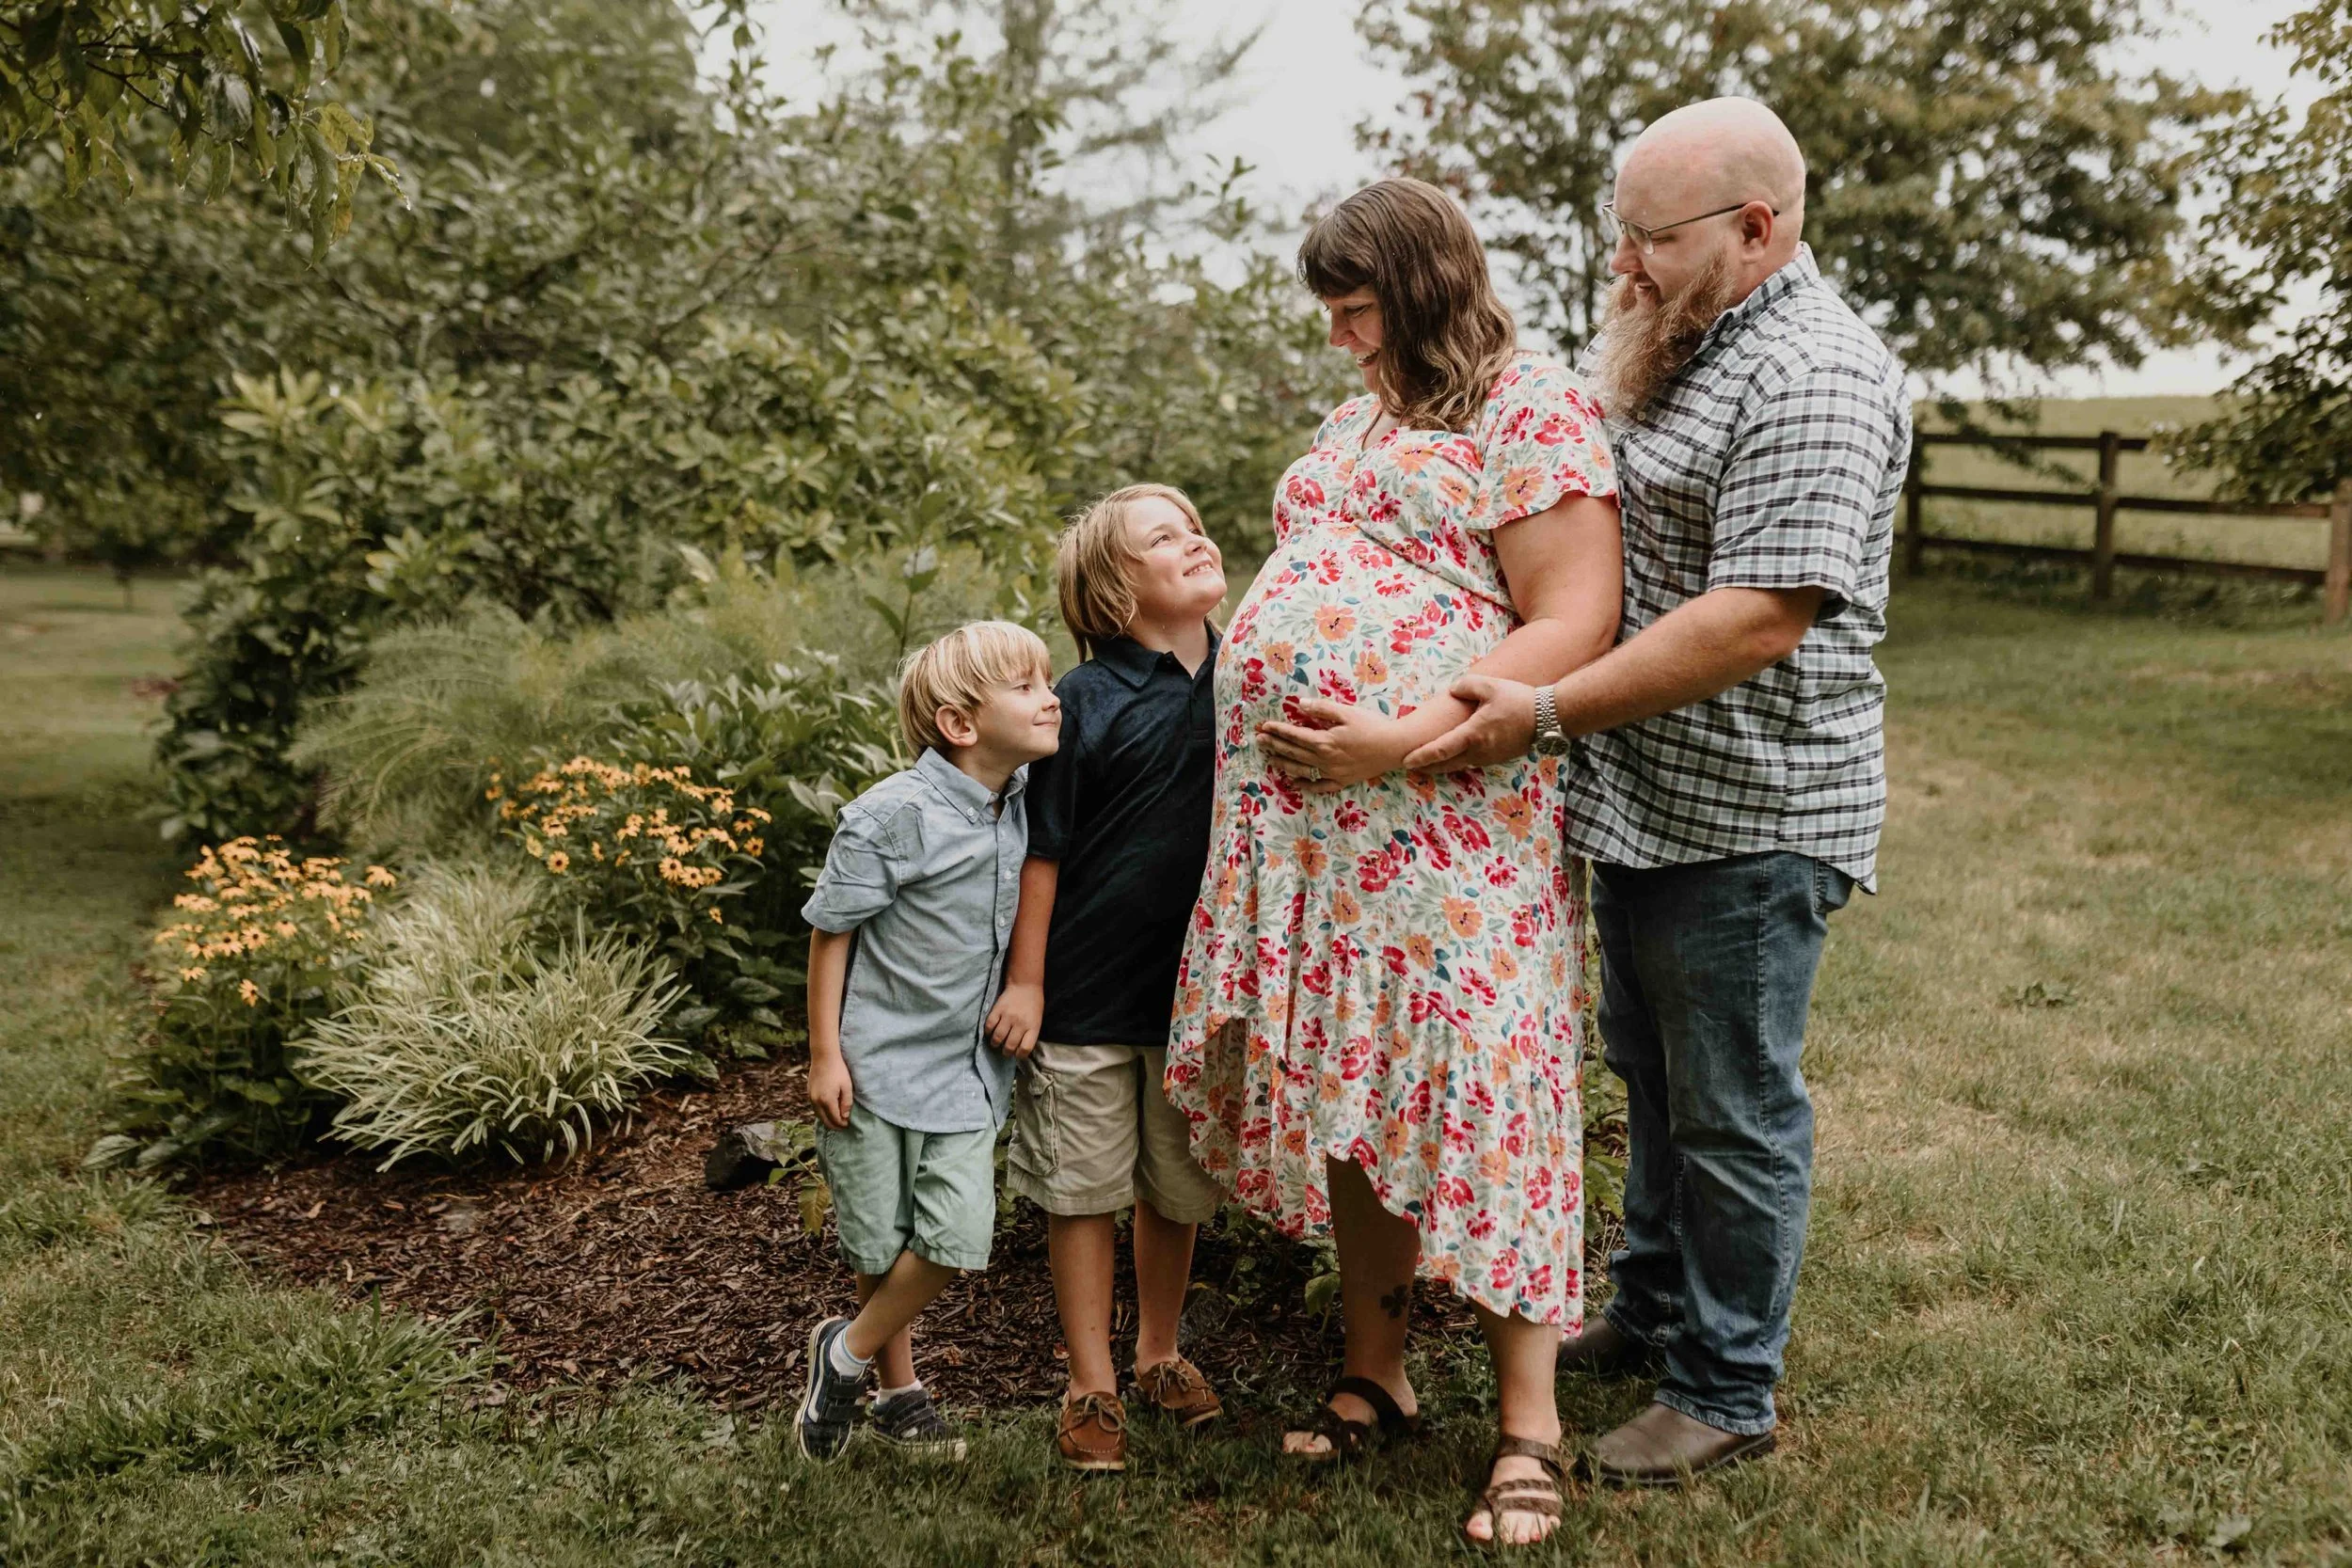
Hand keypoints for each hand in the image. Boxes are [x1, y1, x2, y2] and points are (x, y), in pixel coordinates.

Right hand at [807, 1051, 853, 1129]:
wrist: (823, 1056)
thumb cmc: (838, 1070)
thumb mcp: (847, 1087)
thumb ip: (846, 1103)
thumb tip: (845, 1117)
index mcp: (827, 1100)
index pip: (835, 1119)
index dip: (842, 1124)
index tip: (848, 1124)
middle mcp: (816, 1101)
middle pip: (825, 1121)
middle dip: (834, 1125)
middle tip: (843, 1125)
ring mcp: (811, 1097)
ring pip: (819, 1115)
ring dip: (827, 1119)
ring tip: (837, 1119)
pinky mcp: (809, 1093)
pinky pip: (815, 1108)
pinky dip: (822, 1112)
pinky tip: (829, 1110)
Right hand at [984, 981, 1042, 1058]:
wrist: (1026, 985)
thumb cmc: (1033, 1005)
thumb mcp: (1037, 1021)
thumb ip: (1029, 1034)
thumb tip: (1019, 1049)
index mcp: (1033, 1027)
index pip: (1025, 1048)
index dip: (1019, 1055)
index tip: (1016, 1054)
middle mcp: (1020, 1023)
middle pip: (1010, 1046)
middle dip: (1006, 1052)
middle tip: (1004, 1051)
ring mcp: (1008, 1016)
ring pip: (998, 1037)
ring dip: (995, 1043)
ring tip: (996, 1043)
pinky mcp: (997, 1009)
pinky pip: (989, 1025)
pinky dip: (988, 1031)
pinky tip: (990, 1032)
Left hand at [1256, 698, 1414, 790]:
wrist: (1395, 748)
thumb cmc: (1372, 726)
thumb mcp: (1347, 712)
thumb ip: (1322, 709)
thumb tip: (1300, 704)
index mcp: (1324, 741)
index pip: (1294, 736)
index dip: (1277, 730)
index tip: (1264, 726)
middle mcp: (1324, 760)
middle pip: (1293, 753)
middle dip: (1274, 746)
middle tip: (1259, 741)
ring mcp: (1332, 773)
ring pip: (1301, 770)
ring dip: (1283, 764)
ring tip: (1269, 759)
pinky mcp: (1342, 781)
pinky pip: (1319, 786)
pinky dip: (1305, 785)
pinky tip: (1295, 783)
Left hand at [1401, 674, 1539, 772]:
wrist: (1549, 717)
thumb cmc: (1518, 700)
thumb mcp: (1490, 686)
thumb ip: (1466, 686)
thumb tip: (1453, 690)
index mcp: (1473, 735)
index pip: (1440, 749)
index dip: (1421, 756)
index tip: (1406, 762)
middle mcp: (1479, 751)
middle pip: (1446, 764)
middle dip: (1427, 766)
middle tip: (1410, 767)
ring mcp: (1490, 757)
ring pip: (1459, 765)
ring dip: (1442, 766)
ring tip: (1427, 764)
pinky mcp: (1499, 757)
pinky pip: (1472, 762)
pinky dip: (1458, 762)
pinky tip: (1454, 757)